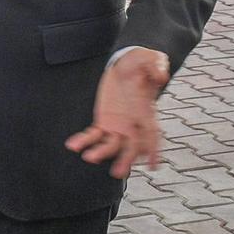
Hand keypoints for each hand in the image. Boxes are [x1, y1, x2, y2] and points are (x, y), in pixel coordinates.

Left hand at [64, 47, 167, 178]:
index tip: (154, 165)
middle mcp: (133, 124)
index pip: (152, 134)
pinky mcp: (104, 121)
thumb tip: (161, 75)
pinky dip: (84, 141)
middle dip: (125, 160)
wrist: (127, 62)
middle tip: (118, 173)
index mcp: (147, 113)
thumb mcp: (151, 60)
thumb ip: (155, 68)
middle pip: (131, 147)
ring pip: (110, 144)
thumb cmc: (142, 62)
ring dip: (101, 152)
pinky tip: (73, 145)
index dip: (154, 150)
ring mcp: (118, 126)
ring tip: (89, 157)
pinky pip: (93, 135)